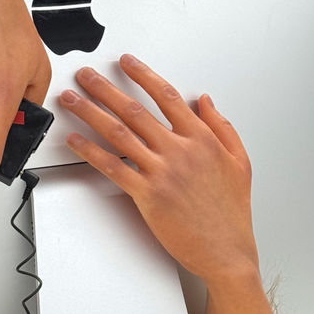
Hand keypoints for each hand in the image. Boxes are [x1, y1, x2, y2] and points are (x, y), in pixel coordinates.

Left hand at [59, 56, 257, 285]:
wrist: (227, 251)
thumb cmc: (232, 212)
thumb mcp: (240, 162)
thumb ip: (222, 127)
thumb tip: (205, 102)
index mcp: (202, 139)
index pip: (167, 96)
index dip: (144, 75)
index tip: (127, 63)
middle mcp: (180, 151)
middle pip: (135, 109)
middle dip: (105, 88)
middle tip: (86, 75)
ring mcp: (162, 172)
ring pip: (118, 133)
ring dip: (90, 112)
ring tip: (72, 99)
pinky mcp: (147, 195)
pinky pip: (112, 167)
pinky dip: (90, 151)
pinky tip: (75, 140)